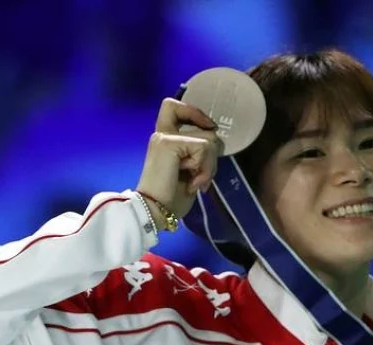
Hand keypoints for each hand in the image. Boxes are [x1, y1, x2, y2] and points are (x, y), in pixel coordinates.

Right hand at [135, 98, 220, 219]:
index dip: (195, 112)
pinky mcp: (169, 143)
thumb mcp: (191, 170)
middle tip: (201, 175)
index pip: (176, 106)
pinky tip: (192, 182)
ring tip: (195, 181)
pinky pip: (204, 148)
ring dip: (209, 165)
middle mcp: (163, 133)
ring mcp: (165, 137)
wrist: (155, 211)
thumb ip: (198, 153)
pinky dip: (205, 168)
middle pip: (206, 128)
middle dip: (213, 155)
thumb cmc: (172, 197)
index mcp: (165, 138)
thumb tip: (217, 142)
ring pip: (209, 139)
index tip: (209, 127)